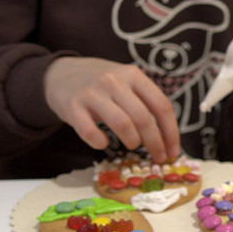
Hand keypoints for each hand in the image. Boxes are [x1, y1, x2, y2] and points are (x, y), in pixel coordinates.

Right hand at [43, 57, 179, 161]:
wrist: (59, 74)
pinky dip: (100, 143)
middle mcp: (114, 81)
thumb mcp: (126, 81)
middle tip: (158, 157)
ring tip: (132, 144)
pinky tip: (103, 142)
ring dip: (132, 141)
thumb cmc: (101, 85)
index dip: (171, 132)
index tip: (173, 151)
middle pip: (143, 118)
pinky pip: (91, 132)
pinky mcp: (72, 107)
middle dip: (155, 143)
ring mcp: (92, 93)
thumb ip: (144, 101)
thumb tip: (166, 137)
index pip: (162, 106)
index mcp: (133, 75)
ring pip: (122, 124)